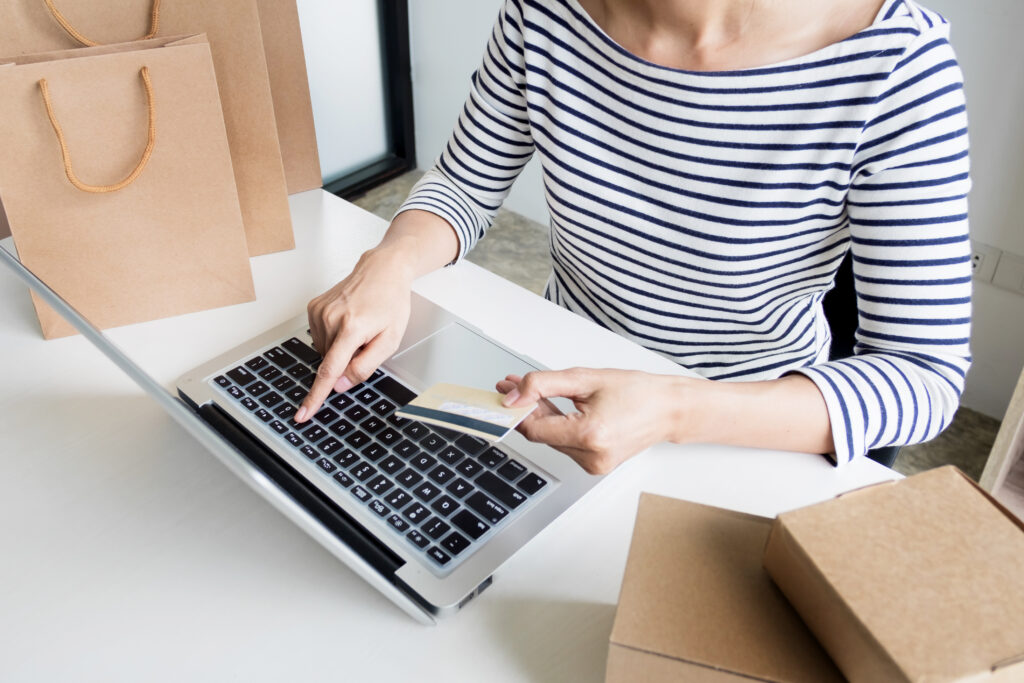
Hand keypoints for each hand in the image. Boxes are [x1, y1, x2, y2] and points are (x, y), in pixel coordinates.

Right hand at [296, 246, 414, 421]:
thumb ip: (365, 367)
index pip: (329, 371)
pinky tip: (346, 321)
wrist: (382, 271)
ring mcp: (319, 312)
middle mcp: (331, 318)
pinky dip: (333, 337)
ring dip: (340, 348)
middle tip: (366, 340)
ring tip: (358, 327)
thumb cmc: (390, 302)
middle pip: (331, 361)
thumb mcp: (390, 340)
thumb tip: (339, 385)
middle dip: (347, 360)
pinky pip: (319, 337)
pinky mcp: (312, 307)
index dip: (316, 397)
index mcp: (352, 328)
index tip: (303, 414)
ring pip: (324, 350)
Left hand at [496, 368, 678, 474]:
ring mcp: (595, 465)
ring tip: (539, 393)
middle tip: (514, 385)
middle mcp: (592, 456)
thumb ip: (543, 384)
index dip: (516, 410)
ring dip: (542, 417)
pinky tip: (556, 409)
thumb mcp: (585, 378)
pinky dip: (559, 427)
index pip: (534, 428)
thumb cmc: (637, 392)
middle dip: (527, 409)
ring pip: (552, 440)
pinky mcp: (596, 465)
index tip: (505, 393)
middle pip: (541, 435)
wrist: (669, 409)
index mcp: (590, 435)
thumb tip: (513, 396)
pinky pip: (566, 445)